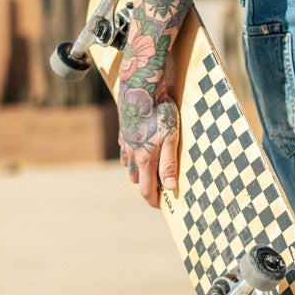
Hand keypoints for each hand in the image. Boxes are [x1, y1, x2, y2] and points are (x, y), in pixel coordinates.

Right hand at [117, 77, 180, 207]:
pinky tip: (141, 146)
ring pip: (128, 165)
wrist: (140, 88)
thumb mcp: (171, 138)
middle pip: (136, 179)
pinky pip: (125, 149)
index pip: (146, 190)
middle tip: (160, 184)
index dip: (153, 201)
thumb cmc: (160, 112)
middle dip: (146, 185)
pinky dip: (132, 154)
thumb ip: (169, 164)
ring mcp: (125, 143)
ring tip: (152, 165)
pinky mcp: (123, 131)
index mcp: (144, 159)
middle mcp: (131, 154)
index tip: (161, 206)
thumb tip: (169, 187)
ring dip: (138, 169)